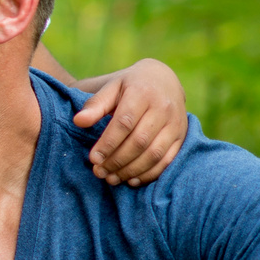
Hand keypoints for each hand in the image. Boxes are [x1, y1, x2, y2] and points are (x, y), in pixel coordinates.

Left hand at [75, 59, 186, 185]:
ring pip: (154, 154)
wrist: (164, 80)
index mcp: (142, 93)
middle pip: (139, 141)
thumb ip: (95, 105)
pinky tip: (131, 180)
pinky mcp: (181, 137)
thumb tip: (78, 121)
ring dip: (131, 170)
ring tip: (111, 178)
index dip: (108, 143)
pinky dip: (149, 174)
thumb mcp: (111, 88)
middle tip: (99, 172)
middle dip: (117, 160)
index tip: (93, 158)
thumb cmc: (130, 86)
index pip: (124, 123)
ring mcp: (175, 124)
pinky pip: (167, 160)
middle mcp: (163, 108)